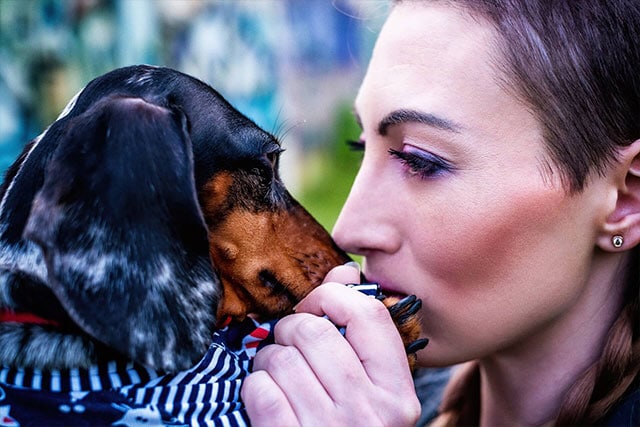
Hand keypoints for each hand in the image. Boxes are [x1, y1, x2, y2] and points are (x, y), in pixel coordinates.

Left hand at [241, 264, 420, 426]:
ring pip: (279, 356)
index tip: (317, 307)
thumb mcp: (373, 391)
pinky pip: (259, 388)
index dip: (333, 296)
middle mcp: (370, 412)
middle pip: (313, 329)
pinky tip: (268, 399)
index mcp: (397, 393)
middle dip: (291, 329)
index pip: (366, 313)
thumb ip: (362, 333)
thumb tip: (344, 269)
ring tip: (280, 375)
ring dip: (269, 359)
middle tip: (291, 344)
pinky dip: (255, 387)